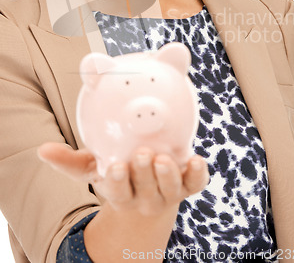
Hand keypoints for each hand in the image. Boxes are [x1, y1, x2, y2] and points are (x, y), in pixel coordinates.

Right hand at [37, 143, 209, 216]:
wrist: (147, 194)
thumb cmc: (118, 175)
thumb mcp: (93, 168)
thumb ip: (70, 161)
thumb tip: (43, 149)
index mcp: (121, 193)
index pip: (118, 191)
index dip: (118, 182)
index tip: (116, 167)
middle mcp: (145, 197)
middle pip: (145, 189)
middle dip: (144, 174)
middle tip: (144, 154)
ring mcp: (168, 193)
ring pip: (171, 189)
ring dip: (169, 175)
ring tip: (164, 159)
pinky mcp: (187, 185)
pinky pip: (196, 183)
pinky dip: (198, 174)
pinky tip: (197, 160)